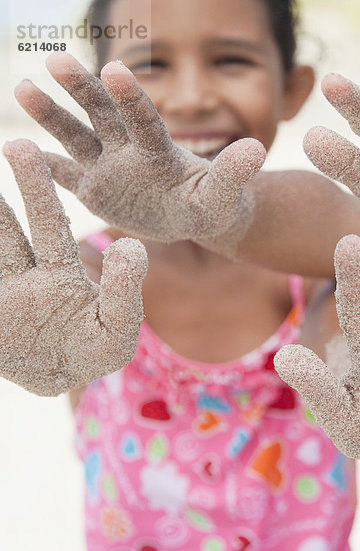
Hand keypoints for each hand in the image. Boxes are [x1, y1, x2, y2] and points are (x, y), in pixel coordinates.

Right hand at [0, 139, 146, 395]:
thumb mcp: (117, 331)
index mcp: (63, 272)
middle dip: (18, 188)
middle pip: (20, 225)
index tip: (37, 150)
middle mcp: (31, 274)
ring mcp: (6, 290)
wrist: (60, 383)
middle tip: (15, 144)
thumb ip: (124, 291)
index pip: (51, 224)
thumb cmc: (93, 357)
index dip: (42, 190)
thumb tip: (133, 246)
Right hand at [14, 52, 264, 246]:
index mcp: (159, 150)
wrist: (196, 216)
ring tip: (23, 88)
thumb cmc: (214, 203)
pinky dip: (43, 167)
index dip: (130, 97)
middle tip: (55, 60)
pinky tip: (17, 150)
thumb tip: (257, 150)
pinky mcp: (95, 190)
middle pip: (102, 115)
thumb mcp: (224, 193)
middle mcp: (129, 151)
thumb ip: (234, 173)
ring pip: (76, 137)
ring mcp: (109, 168)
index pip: (142, 120)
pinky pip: (66, 175)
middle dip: (81, 90)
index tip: (113, 68)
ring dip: (52, 115)